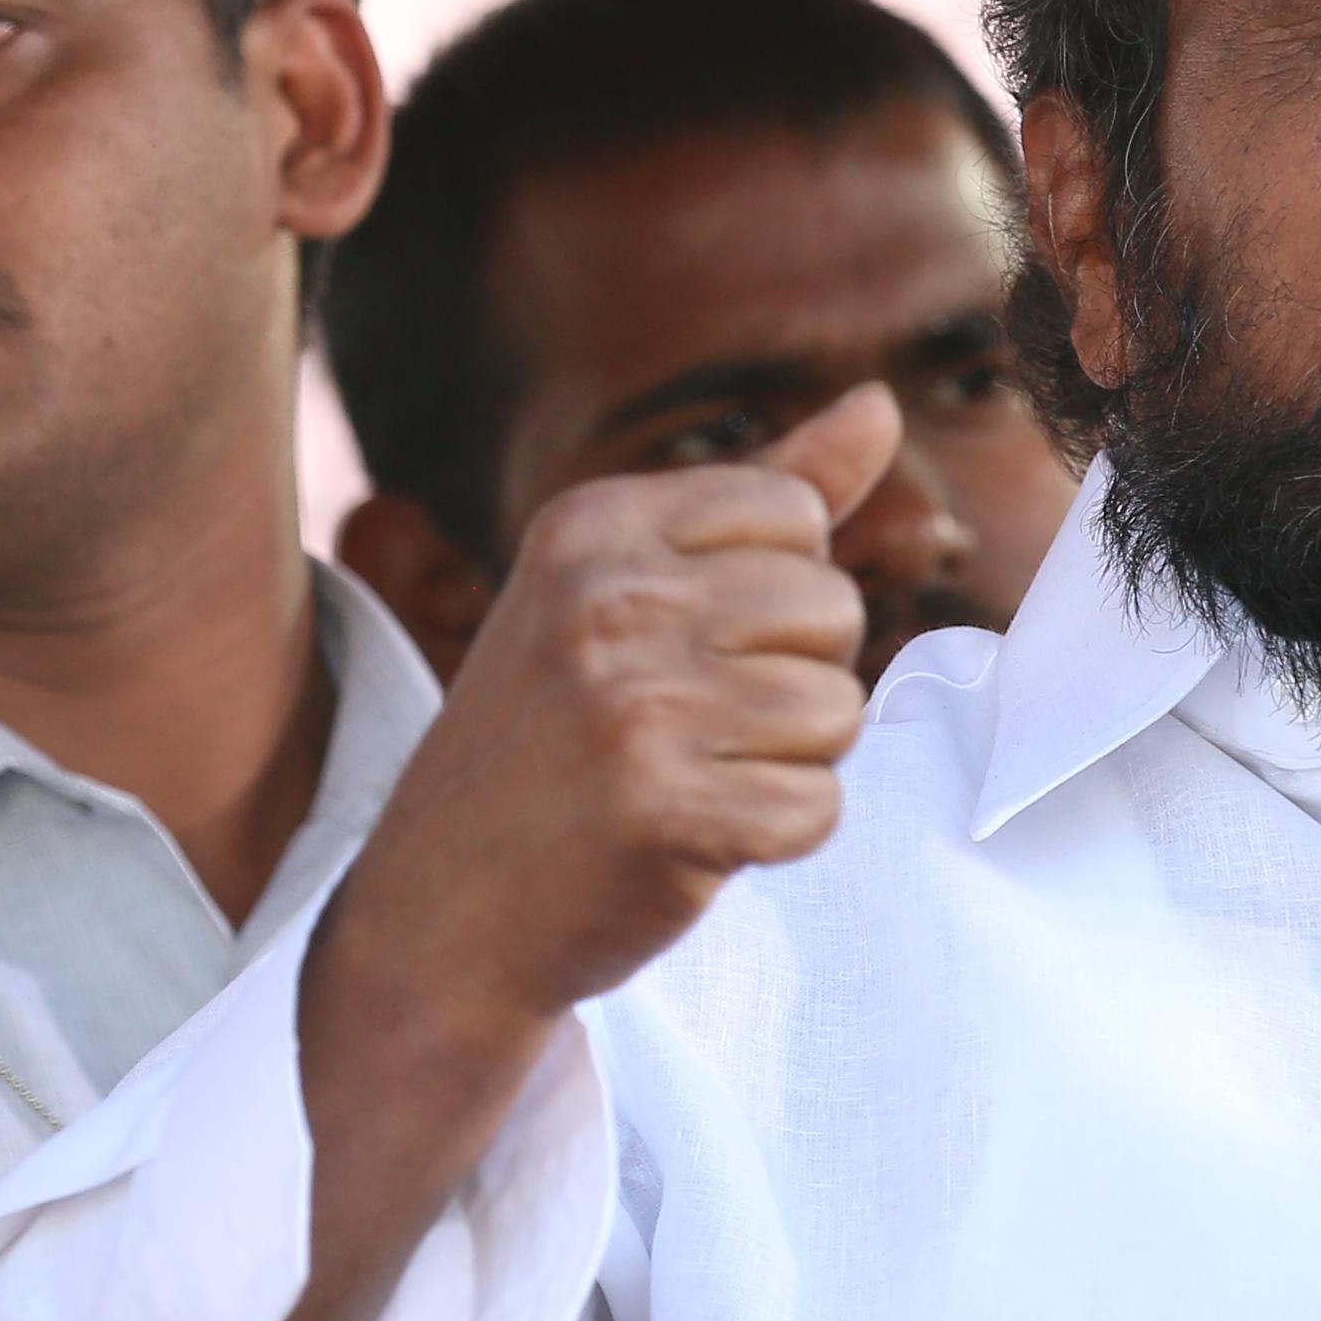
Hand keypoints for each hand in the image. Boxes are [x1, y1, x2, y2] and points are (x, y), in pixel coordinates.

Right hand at [323, 381, 901, 1062]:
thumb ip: (765, 498)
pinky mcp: (659, 809)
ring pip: (837, 711)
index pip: (794, 517)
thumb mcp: (622, 594)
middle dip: (789, 681)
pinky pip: (816, 810)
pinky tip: (690, 840)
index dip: (771, 599)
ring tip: (689, 781)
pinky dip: (772, 840)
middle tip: (685, 731)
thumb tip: (880, 404)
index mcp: (590, 526)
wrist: (441, 915)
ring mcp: (627, 703)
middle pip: (832, 609)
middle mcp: (605, 599)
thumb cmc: (550, 746)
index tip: (685, 650)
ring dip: (785, 766)